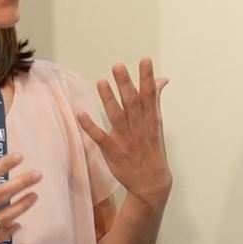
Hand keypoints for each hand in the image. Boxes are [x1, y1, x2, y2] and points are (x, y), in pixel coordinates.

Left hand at [78, 59, 171, 202]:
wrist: (151, 183)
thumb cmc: (153, 150)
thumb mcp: (157, 124)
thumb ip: (155, 100)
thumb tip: (161, 79)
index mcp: (151, 120)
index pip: (149, 95)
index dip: (147, 78)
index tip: (144, 60)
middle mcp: (139, 128)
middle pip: (132, 103)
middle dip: (125, 84)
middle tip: (118, 66)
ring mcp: (126, 139)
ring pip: (117, 117)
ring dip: (109, 100)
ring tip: (101, 82)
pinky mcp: (113, 151)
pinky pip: (100, 137)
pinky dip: (91, 126)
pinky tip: (82, 114)